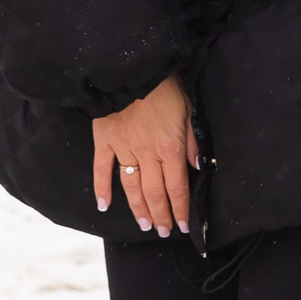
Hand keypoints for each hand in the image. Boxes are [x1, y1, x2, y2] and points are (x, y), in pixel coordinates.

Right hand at [91, 74, 199, 235]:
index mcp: (170, 147)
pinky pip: (101, 169)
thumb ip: (192, 140)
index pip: (177, 187)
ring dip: (138, 208)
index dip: (181, 209)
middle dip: (161, 215)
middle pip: (155, 192)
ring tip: (144, 224)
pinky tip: (104, 205)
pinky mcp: (104, 140)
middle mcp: (147, 153)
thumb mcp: (188, 109)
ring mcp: (123, 148)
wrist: (132, 68)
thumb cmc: (164, 85)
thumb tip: (198, 165)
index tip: (184, 226)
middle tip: (163, 231)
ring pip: (131, 186)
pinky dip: (101, 188)